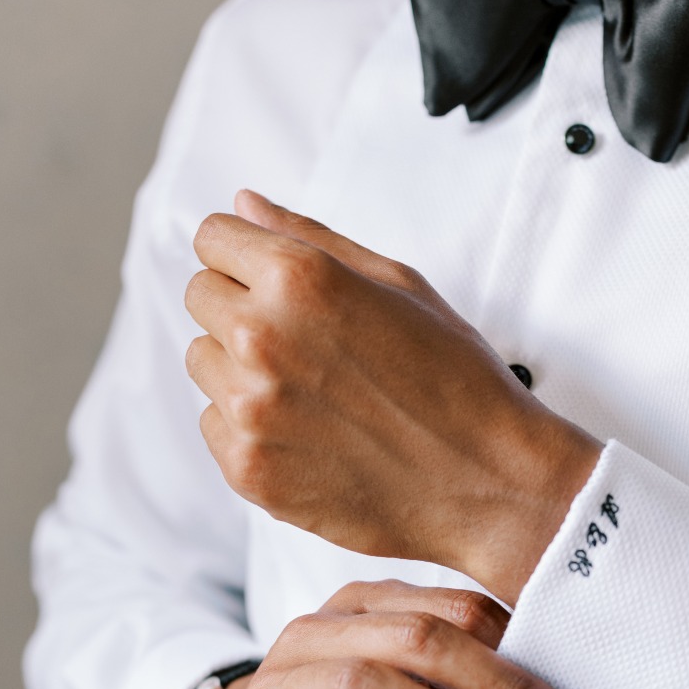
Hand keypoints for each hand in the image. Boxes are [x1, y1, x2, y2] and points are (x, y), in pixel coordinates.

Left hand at [184, 191, 600, 605]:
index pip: (213, 238)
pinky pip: (214, 425)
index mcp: (299, 279)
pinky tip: (311, 433)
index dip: (248, 255)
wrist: (488, 484)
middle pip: (200, 296)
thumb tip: (244, 204)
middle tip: (309, 341)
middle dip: (243, 306)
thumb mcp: (398, 284)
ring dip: (242, 368)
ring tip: (314, 390)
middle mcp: (262, 340)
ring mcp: (249, 411)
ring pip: (203, 361)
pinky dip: (250, 427)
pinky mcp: (247, 469)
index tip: (278, 281)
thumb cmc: (457, 380)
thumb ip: (309, 237)